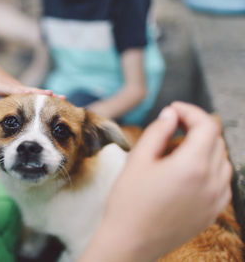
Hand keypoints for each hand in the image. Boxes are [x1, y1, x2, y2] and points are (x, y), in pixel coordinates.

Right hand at [0, 62, 65, 98]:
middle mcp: (21, 89)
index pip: (39, 96)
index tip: (64, 102)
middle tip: (65, 98)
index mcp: (23, 92)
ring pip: (29, 90)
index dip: (51, 99)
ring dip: (40, 92)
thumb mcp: (6, 95)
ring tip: (51, 94)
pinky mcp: (5, 87)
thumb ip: (13, 101)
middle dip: (52, 96)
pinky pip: (15, 90)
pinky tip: (30, 93)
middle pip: (38, 92)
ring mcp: (14, 87)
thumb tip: (18, 112)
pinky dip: (23, 92)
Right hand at [81, 102, 231, 261]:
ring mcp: (216, 199)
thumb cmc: (129, 201)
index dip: (190, 111)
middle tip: (173, 126)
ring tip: (179, 149)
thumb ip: (157, 131)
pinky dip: (210, 168)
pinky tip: (189, 171)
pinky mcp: (213, 212)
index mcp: (192, 165)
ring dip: (205, 147)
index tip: (173, 109)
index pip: (206, 125)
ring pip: (222, 160)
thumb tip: (170, 114)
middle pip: (216, 140)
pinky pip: (222, 181)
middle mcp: (212, 182)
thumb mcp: (137, 160)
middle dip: (196, 126)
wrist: (130, 241)